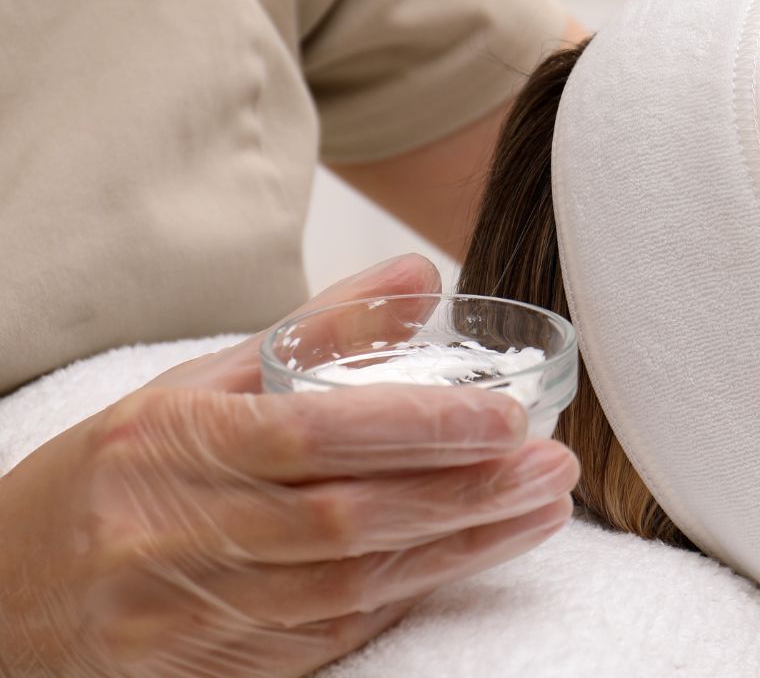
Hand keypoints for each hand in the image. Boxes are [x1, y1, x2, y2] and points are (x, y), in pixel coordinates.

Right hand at [0, 255, 578, 676]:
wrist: (2, 598)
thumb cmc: (112, 477)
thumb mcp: (191, 387)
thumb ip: (313, 331)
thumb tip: (421, 275)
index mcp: (167, 443)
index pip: (309, 435)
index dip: (415, 432)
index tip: (504, 419)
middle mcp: (170, 531)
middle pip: (344, 521)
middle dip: (463, 496)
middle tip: (550, 465)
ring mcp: (186, 612)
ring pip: (347, 586)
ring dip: (458, 550)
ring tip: (540, 509)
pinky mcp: (208, 671)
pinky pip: (326, 635)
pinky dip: (406, 596)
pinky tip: (469, 559)